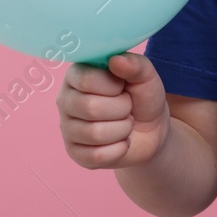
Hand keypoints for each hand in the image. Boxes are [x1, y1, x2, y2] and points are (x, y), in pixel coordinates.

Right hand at [56, 51, 171, 168]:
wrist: (150, 129)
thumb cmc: (142, 96)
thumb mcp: (145, 76)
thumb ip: (134, 64)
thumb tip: (115, 60)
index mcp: (77, 74)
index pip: (86, 80)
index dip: (113, 85)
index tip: (122, 86)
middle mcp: (65, 100)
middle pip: (90, 108)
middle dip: (122, 109)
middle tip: (127, 107)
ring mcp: (67, 128)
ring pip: (95, 134)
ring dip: (122, 129)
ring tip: (125, 123)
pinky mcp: (75, 154)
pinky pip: (97, 156)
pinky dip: (119, 149)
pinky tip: (121, 142)